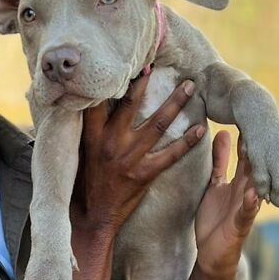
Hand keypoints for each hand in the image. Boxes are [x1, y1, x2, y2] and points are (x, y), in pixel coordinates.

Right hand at [71, 73, 204, 235]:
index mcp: (92, 136)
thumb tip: (85, 104)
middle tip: (162, 64)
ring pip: (158, 124)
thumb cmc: (84, 183)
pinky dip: (187, 142)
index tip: (128, 62)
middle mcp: (111, 143)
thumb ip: (85, 131)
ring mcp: (129, 159)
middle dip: (147, 83)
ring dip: (176, 103)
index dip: (116, 80)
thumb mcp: (78, 153)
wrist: (94, 216)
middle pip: (132, 105)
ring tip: (190, 87)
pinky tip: (200, 130)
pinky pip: (170, 155)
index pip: (101, 101)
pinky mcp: (144, 174)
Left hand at [195, 130, 260, 279]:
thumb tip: (220, 133)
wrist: (211, 254)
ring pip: (256, 189)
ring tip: (261, 158)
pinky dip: (251, 205)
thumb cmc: (213, 218)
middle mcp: (246, 193)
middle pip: (253, 168)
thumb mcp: (213, 185)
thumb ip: (219, 162)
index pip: (245, 155)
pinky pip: (247, 214)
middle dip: (258, 151)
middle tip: (261, 129)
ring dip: (260, 175)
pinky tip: (255, 196)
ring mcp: (245, 209)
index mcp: (238, 183)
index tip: (249, 115)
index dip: (247, 136)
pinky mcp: (241, 225)